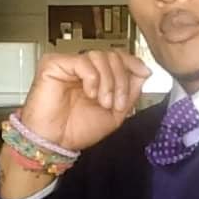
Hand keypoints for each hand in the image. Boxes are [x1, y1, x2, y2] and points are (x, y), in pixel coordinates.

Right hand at [20, 49, 150, 150]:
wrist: (55, 142)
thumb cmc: (76, 130)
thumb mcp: (115, 113)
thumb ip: (129, 92)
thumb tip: (143, 72)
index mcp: (97, 77)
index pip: (118, 57)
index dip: (132, 62)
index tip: (145, 72)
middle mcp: (83, 69)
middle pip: (112, 56)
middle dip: (121, 81)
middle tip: (116, 102)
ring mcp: (69, 65)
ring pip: (100, 56)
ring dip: (108, 82)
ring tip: (102, 101)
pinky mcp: (54, 64)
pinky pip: (83, 61)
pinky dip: (92, 78)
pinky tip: (89, 93)